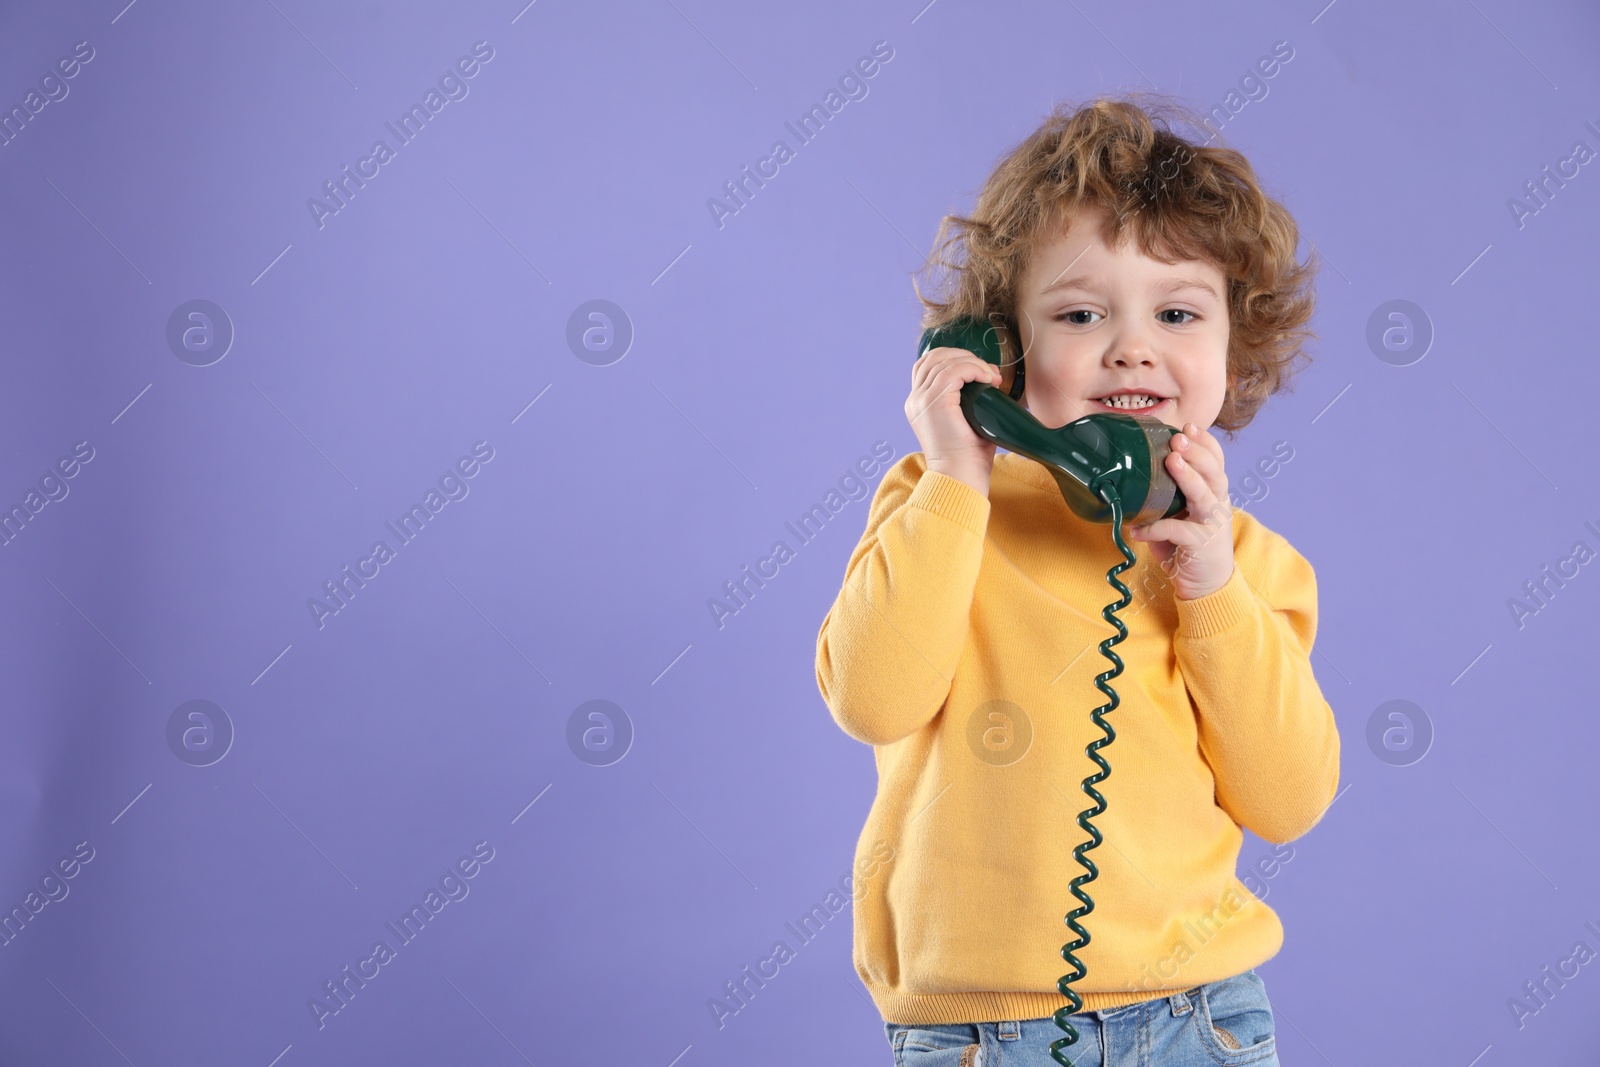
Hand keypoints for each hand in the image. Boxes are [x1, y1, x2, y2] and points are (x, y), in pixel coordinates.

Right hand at [906, 344, 1003, 492]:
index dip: (954, 359)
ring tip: (991, 377)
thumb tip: (989, 376)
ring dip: (973, 362)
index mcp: (919, 404)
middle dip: (964, 356)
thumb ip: (970, 398)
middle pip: (934, 357)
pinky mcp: (933, 402)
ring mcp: (921, 400)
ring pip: (944, 361)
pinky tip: (987, 378)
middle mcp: (915, 400)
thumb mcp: (967, 420)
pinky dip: (973, 368)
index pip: (929, 365)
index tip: (980, 373)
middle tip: (987, 372)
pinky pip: (954, 371)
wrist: (960, 477)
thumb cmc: (968, 456)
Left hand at [1126, 422, 1234, 599]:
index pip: (1215, 461)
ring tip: (1171, 461)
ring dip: (1188, 477)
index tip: (1188, 426)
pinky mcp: (1202, 546)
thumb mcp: (1177, 515)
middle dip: (1196, 453)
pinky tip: (1139, 529)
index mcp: (1213, 493)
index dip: (1205, 443)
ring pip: (1205, 496)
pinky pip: (1178, 532)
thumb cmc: (1186, 545)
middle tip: (1178, 438)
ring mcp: (1212, 524)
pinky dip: (1157, 528)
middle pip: (1214, 472)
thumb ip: (1164, 496)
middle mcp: (1218, 504)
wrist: (1204, 584)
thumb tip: (1129, 475)